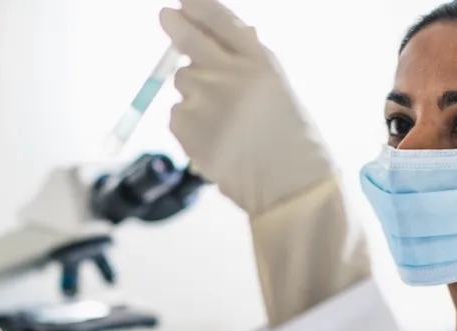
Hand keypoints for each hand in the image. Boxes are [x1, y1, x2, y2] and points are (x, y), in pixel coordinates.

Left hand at [160, 0, 335, 217]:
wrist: (289, 187)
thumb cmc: (290, 140)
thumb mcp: (278, 89)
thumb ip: (248, 62)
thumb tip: (214, 37)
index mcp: (259, 62)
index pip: (221, 21)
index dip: (199, 8)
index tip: (184, 1)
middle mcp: (229, 75)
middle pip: (188, 41)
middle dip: (175, 26)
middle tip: (166, 17)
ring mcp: (204, 101)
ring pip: (182, 84)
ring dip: (194, 94)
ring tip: (224, 123)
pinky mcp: (187, 127)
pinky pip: (177, 115)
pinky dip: (190, 125)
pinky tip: (216, 141)